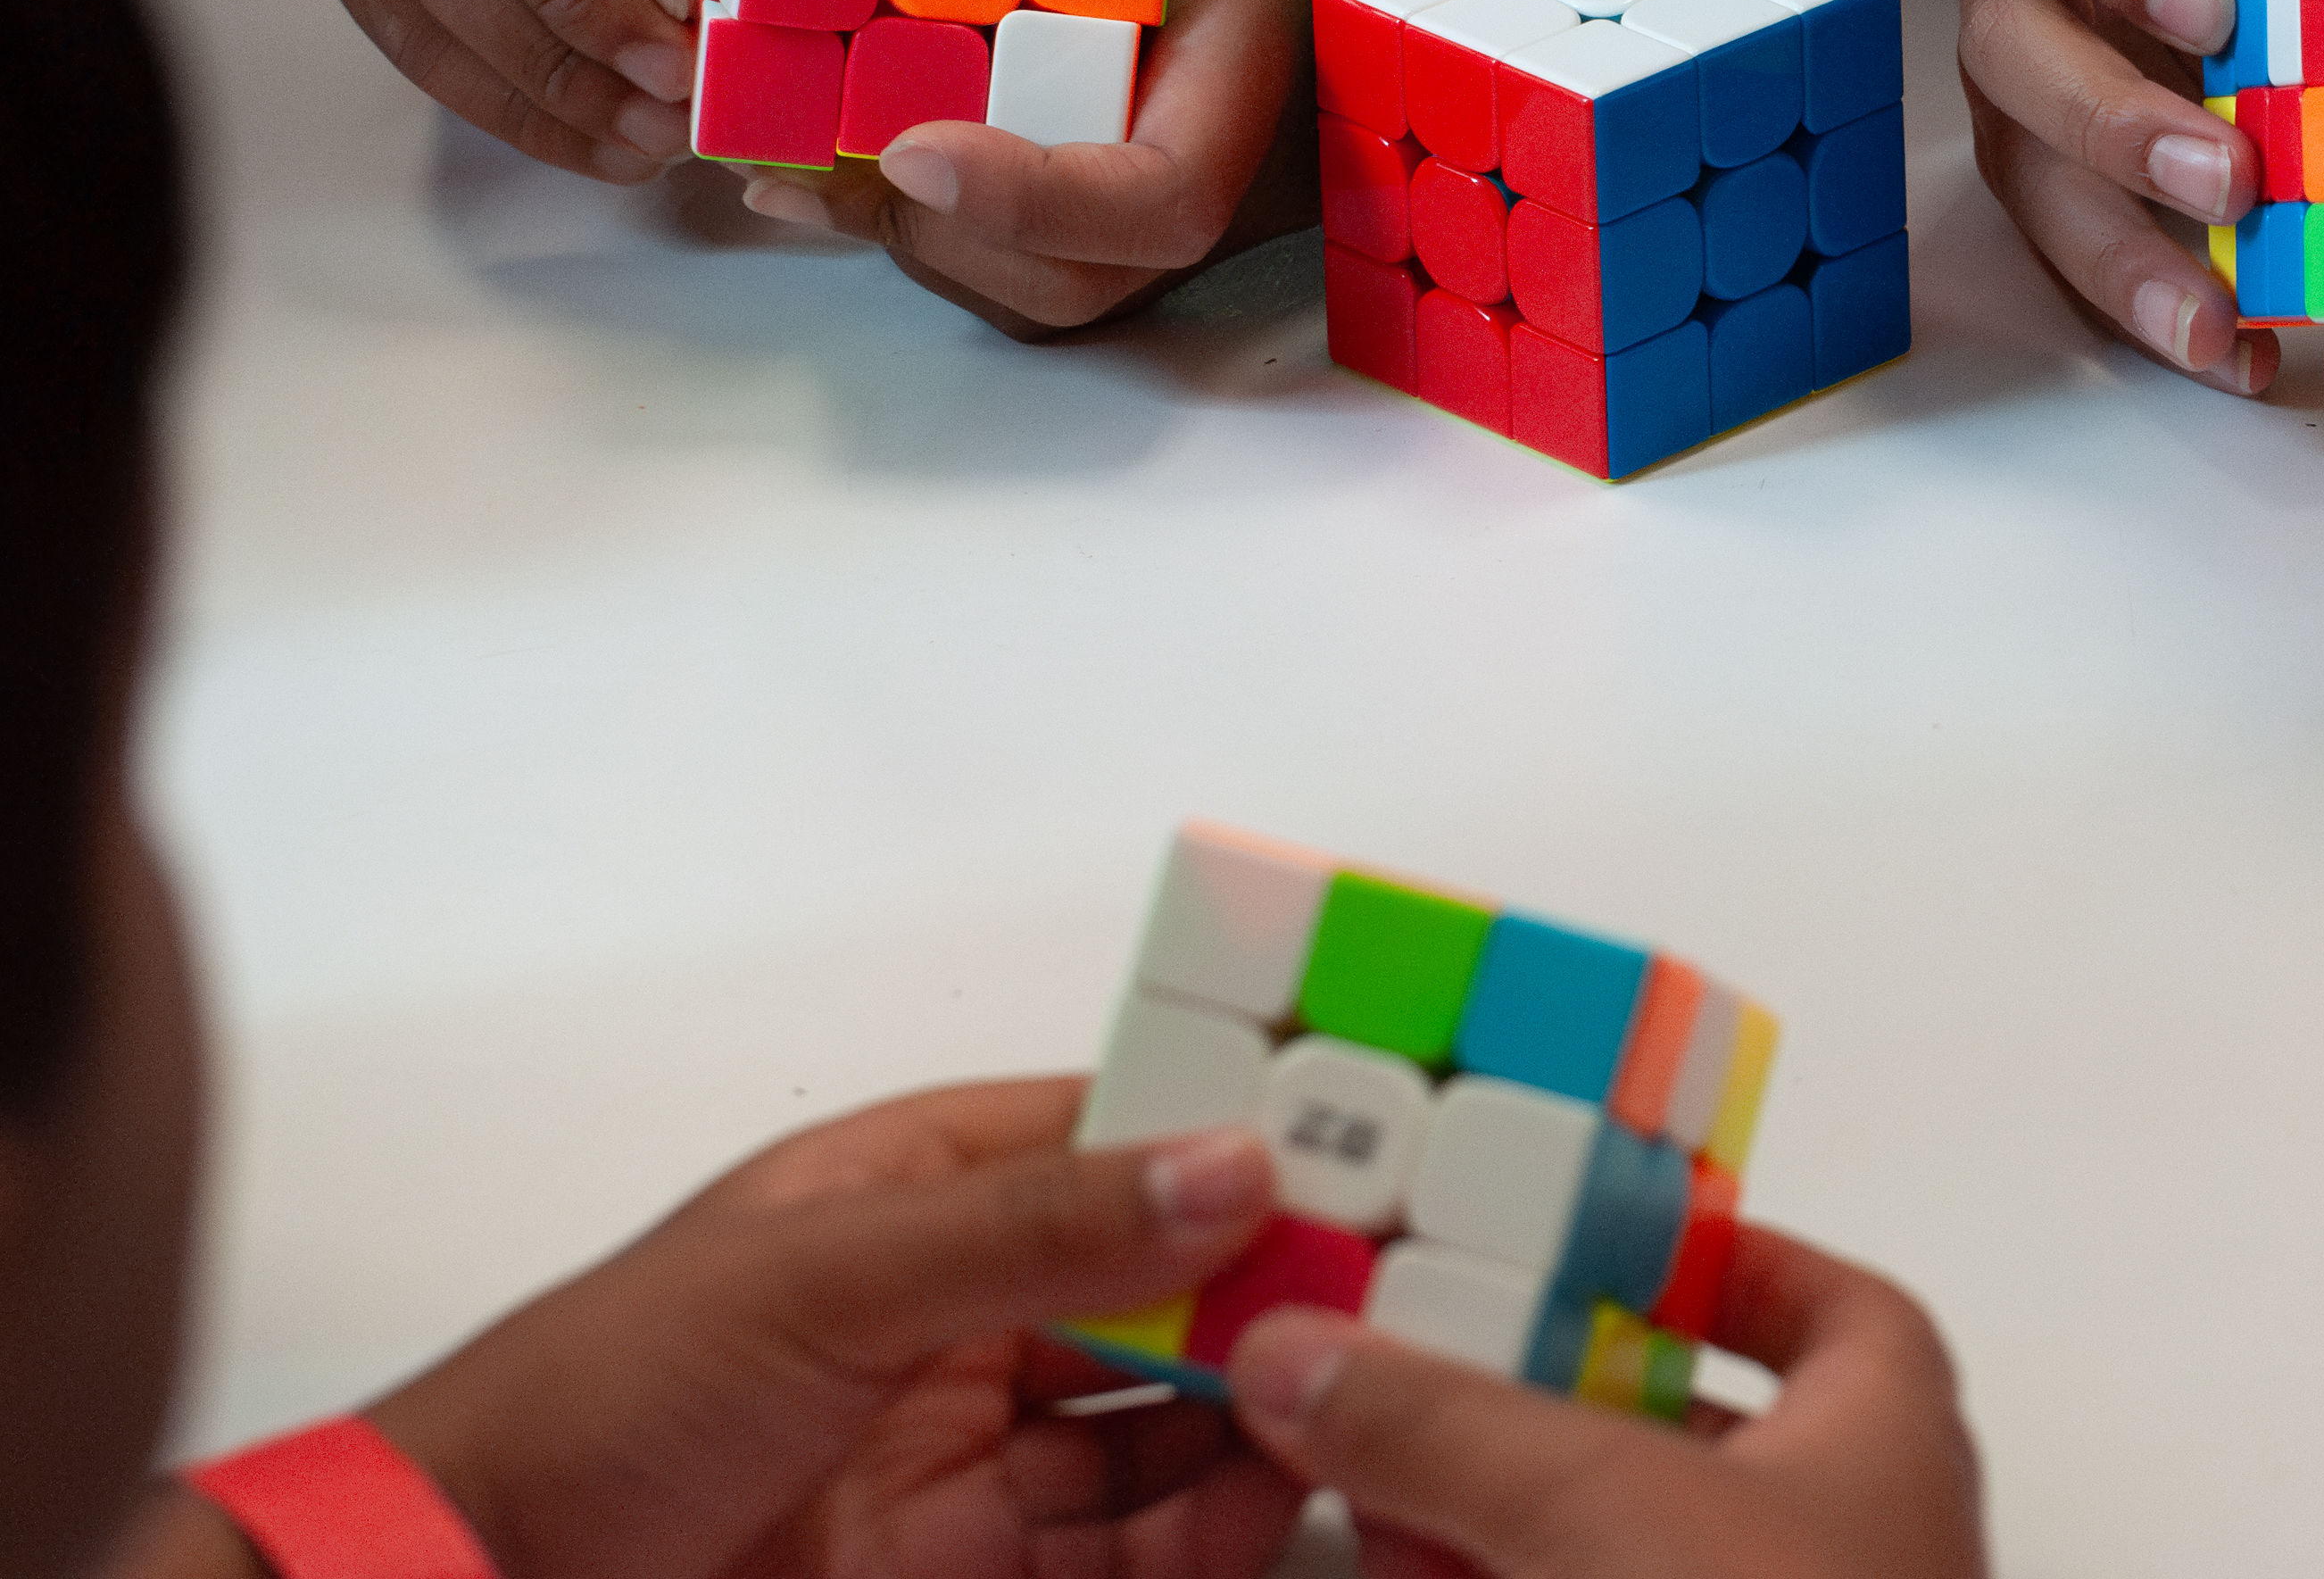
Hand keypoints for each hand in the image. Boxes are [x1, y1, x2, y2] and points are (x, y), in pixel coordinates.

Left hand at [359, 1079, 1302, 1578]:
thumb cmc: (590, 1405)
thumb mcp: (823, 1279)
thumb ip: (1034, 1227)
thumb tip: (1224, 1159)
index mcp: (912, 1190)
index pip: (1112, 1130)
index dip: (1235, 1130)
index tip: (1360, 1137)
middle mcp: (959, 1311)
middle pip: (1163, 1281)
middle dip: (1274, 1282)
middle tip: (1393, 1279)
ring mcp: (971, 1448)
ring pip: (1168, 1413)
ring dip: (1262, 1402)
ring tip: (1358, 1387)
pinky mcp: (977, 1569)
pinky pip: (1136, 1536)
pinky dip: (1219, 1515)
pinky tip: (1284, 1488)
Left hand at [748, 0, 1655, 336]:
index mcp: (1274, 27)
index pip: (1148, 193)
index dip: (1018, 199)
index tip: (900, 142)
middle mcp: (1274, 130)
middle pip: (1087, 280)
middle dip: (927, 238)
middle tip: (785, 148)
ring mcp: (1266, 153)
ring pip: (1089, 278)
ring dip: (947, 237)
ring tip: (810, 145)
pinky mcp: (1250, 141)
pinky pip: (1109, 218)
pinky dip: (998, 198)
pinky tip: (906, 105)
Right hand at [1223, 1224, 1984, 1578]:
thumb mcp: (1601, 1509)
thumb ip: (1446, 1424)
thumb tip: (1308, 1355)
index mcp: (1885, 1433)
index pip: (1827, 1303)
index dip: (1722, 1258)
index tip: (1606, 1233)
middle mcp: (1842, 1539)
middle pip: (1691, 1428)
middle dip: (1545, 1393)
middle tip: (1427, 1348)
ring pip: (1623, 1551)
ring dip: (1498, 1511)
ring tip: (1373, 1464)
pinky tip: (1400, 1572)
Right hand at [1950, 0, 2323, 399]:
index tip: (2211, 4)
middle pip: (2009, 52)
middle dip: (2115, 125)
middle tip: (2231, 180)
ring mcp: (2020, 87)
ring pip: (2030, 175)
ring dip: (2121, 256)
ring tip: (2211, 322)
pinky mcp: (2056, 177)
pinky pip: (2082, 254)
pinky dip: (2158, 310)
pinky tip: (2235, 355)